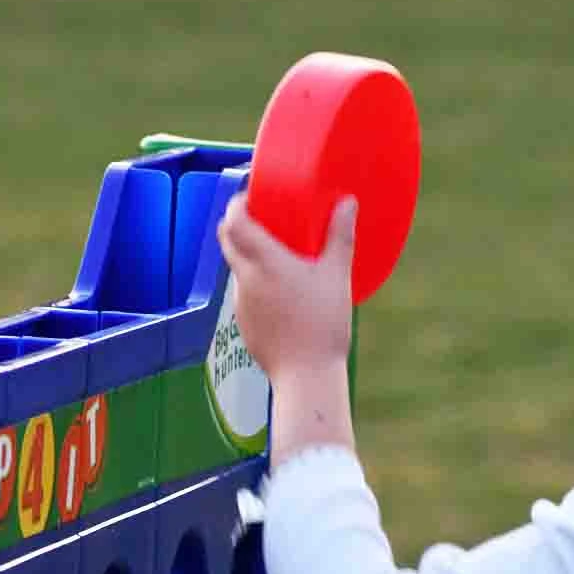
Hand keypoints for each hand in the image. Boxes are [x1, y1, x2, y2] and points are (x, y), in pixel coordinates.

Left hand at [217, 192, 357, 383]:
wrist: (306, 376)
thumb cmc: (323, 325)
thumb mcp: (337, 276)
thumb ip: (340, 236)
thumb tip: (347, 202)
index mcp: (266, 262)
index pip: (234, 221)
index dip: (236, 204)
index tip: (249, 198)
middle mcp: (246, 280)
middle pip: (227, 241)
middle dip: (236, 226)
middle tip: (260, 221)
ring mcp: (241, 304)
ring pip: (237, 270)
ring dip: (248, 259)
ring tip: (277, 261)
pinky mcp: (243, 326)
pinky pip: (244, 297)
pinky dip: (255, 287)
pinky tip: (280, 297)